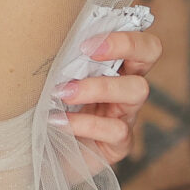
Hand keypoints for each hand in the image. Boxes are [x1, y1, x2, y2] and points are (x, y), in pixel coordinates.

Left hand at [51, 29, 162, 168]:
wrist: (39, 156)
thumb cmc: (43, 111)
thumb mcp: (48, 82)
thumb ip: (56, 61)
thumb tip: (43, 38)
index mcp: (113, 65)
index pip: (134, 37)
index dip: (121, 34)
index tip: (84, 43)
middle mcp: (125, 85)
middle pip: (150, 52)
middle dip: (124, 44)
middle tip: (86, 51)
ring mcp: (126, 115)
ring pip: (136, 90)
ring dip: (98, 86)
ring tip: (62, 92)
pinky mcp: (119, 144)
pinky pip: (116, 129)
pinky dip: (85, 123)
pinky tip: (58, 122)